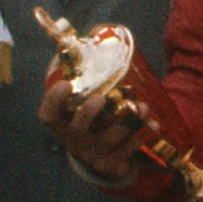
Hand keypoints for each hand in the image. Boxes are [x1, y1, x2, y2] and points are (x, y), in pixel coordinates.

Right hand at [38, 74, 171, 201]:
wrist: (99, 159)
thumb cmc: (90, 123)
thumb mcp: (81, 107)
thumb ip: (84, 79)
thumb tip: (98, 37)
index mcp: (62, 124)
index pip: (48, 114)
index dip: (54, 100)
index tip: (65, 84)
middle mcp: (73, 140)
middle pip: (77, 129)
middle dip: (89, 113)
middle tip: (101, 98)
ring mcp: (92, 154)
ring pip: (109, 139)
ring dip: (128, 121)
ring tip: (143, 107)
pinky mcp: (111, 164)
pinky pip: (128, 149)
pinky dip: (143, 135)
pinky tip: (153, 124)